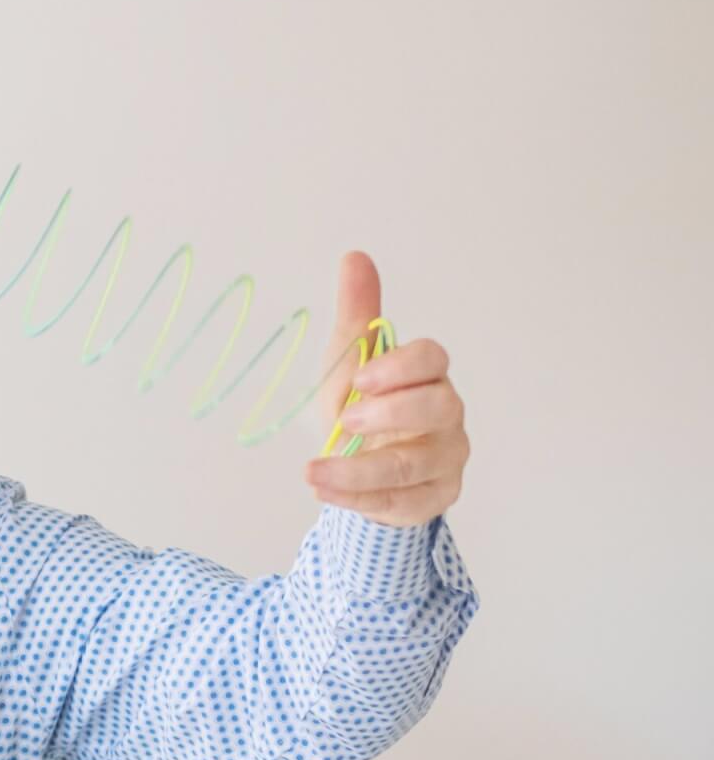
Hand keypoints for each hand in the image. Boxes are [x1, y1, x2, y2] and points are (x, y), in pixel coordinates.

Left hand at [302, 251, 467, 526]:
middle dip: (392, 414)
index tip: (361, 377)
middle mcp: (447, 416)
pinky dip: (361, 500)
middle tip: (347, 419)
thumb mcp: (347, 363)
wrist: (360, 468)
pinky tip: (326, 493)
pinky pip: (403, 502)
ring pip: (414, 465)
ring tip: (313, 473)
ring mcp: (446, 459)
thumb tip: (354, 257)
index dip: (401, 366)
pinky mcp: (434, 497)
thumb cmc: (361, 409)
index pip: (433, 360)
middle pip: (437, 409)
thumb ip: (357, 316)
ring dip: (360, 471)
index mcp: (428, 376)